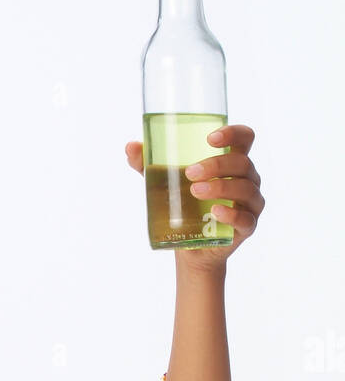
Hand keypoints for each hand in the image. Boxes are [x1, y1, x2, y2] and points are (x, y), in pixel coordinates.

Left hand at [125, 124, 264, 270]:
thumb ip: (148, 165)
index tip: (210, 139)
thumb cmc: (184, 206)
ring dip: (221, 187)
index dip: (233, 132)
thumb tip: (130, 147)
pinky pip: (246, 218)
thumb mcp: (164, 183)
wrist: (189, 247)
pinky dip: (232, 214)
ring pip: (245, 188)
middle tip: (189, 173)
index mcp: (233, 161)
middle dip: (216, 165)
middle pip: (242, 163)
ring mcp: (250, 203)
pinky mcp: (247, 227)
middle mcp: (248, 179)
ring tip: (195, 191)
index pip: (245, 138)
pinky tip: (215, 211)